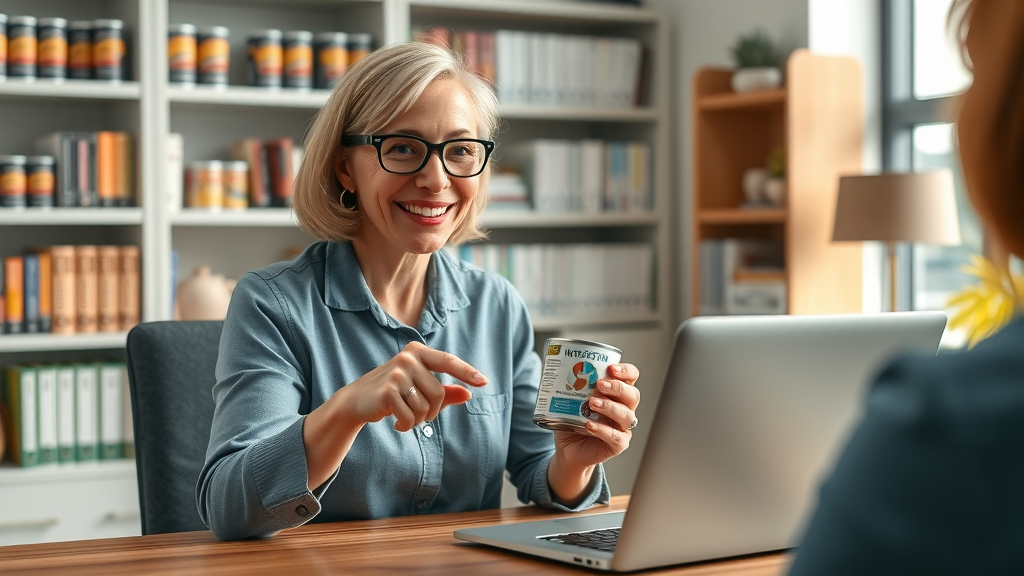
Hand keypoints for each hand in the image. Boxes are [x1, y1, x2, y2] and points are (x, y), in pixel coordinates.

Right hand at [337, 341, 488, 431]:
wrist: (356, 400)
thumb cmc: (392, 393)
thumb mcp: (419, 390)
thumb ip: (445, 393)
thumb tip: (469, 394)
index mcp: (418, 351)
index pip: (448, 361)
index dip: (467, 372)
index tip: (485, 382)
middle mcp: (408, 357)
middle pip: (438, 393)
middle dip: (431, 412)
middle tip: (418, 415)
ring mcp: (397, 372)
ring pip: (425, 407)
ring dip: (417, 420)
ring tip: (403, 415)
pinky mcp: (388, 390)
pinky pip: (410, 417)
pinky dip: (406, 426)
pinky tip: (395, 423)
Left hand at [553, 363, 640, 469]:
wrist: (568, 449)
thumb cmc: (572, 421)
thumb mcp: (571, 400)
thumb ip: (572, 386)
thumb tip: (561, 369)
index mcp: (617, 393)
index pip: (631, 377)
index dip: (626, 371)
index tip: (611, 368)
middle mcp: (624, 409)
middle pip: (633, 395)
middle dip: (618, 387)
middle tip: (600, 384)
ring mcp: (623, 428)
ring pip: (627, 416)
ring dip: (609, 407)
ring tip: (591, 403)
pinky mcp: (618, 445)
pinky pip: (616, 437)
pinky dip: (603, 430)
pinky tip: (589, 425)